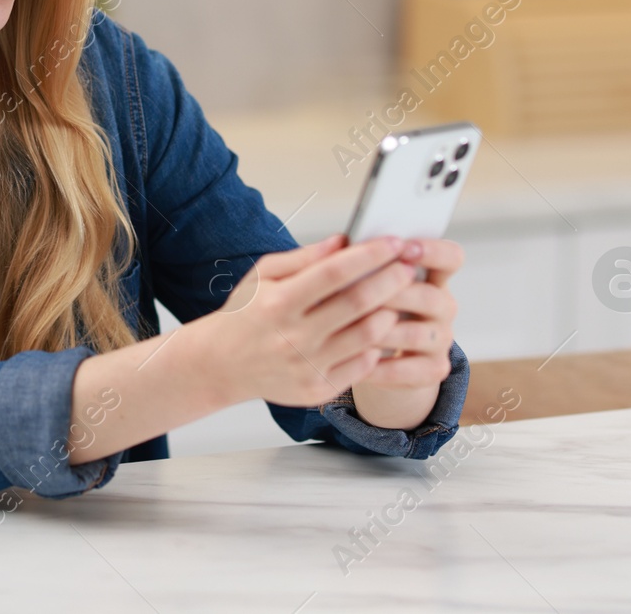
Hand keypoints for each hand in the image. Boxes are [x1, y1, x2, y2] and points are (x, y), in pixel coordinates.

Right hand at [198, 234, 419, 408]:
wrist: (222, 364)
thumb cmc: (245, 315)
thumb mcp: (263, 275)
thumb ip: (304, 257)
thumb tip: (344, 241)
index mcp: (279, 302)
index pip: (334, 272)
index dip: (370, 255)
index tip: (394, 242)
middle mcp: (293, 336)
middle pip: (358, 303)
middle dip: (391, 279)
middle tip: (408, 265)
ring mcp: (307, 366)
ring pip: (367, 335)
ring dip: (390, 311)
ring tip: (397, 297)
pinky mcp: (318, 389)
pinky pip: (363, 364)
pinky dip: (376, 344)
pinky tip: (377, 328)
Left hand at [351, 236, 462, 428]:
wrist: (378, 356)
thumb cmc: (367, 307)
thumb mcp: (364, 281)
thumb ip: (356, 260)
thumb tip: (339, 241)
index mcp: (432, 276)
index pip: (451, 257)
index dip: (433, 251)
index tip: (404, 247)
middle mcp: (443, 306)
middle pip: (430, 297)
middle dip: (393, 294)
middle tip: (359, 292)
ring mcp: (441, 340)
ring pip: (415, 334)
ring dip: (379, 331)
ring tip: (346, 328)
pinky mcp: (432, 370)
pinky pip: (406, 370)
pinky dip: (376, 366)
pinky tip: (351, 360)